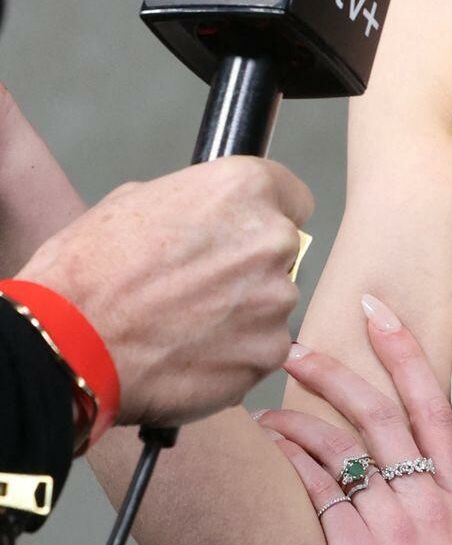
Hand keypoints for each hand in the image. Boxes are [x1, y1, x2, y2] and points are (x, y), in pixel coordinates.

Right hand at [22, 152, 312, 426]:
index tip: (243, 234)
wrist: (67, 343)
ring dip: (241, 313)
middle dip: (248, 266)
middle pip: (279, 252)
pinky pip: (260, 349)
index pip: (291, 195)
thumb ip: (194, 205)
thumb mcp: (135, 201)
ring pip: (270, 303)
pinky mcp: (267, 353)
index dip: (261, 216)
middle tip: (198, 286)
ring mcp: (275, 300)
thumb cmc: (88, 270)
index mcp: (244, 189)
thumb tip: (208, 218)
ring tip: (184, 325)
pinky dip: (234, 355)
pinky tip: (189, 354)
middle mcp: (272, 240)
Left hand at [254, 296, 451, 544]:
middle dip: (336, 367)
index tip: (379, 313)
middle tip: (298, 345)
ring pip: (341, 441)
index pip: (433, 401)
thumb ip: (449, 518)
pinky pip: (320, 487)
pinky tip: (272, 444)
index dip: (404, 350)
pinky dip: (293, 457)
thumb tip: (422, 495)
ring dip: (301, 410)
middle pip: (379, 408)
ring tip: (270, 399)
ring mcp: (394, 520)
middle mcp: (428, 495)